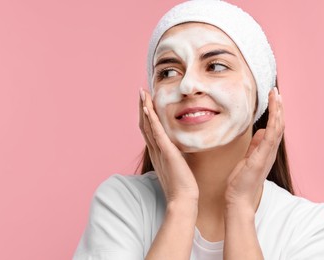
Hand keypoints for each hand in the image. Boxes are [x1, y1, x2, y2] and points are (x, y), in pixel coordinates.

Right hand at [139, 89, 198, 203]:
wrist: (182, 199)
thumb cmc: (181, 184)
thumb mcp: (176, 165)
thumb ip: (174, 155)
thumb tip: (177, 147)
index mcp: (157, 152)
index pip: (149, 129)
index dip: (146, 114)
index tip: (146, 101)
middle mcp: (154, 150)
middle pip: (145, 124)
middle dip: (142, 107)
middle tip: (141, 92)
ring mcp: (159, 151)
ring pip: (148, 126)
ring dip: (144, 108)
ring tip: (142, 94)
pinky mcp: (166, 153)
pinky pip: (157, 134)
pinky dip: (152, 121)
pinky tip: (148, 109)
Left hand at [224, 87, 284, 211]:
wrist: (238, 198)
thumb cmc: (241, 180)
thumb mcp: (248, 158)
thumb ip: (255, 145)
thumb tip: (262, 131)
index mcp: (266, 150)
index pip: (274, 127)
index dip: (275, 112)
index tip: (273, 97)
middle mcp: (270, 151)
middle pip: (279, 125)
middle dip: (278, 107)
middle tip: (277, 91)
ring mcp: (267, 155)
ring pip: (278, 129)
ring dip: (278, 111)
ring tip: (277, 96)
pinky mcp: (261, 159)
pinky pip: (270, 138)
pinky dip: (273, 124)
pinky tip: (274, 113)